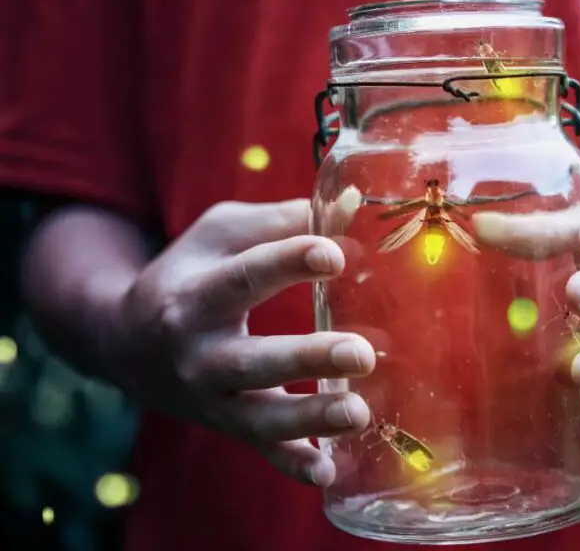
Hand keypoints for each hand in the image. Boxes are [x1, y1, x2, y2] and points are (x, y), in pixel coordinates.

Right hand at [113, 200, 374, 485]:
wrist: (123, 338)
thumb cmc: (191, 273)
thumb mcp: (221, 235)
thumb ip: (283, 221)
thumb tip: (351, 203)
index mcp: (195, 294)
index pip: (244, 277)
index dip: (288, 262)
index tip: (334, 253)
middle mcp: (197, 352)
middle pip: (251, 361)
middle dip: (307, 359)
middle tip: (361, 354)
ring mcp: (208, 397)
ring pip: (257, 417)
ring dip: (309, 419)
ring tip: (359, 412)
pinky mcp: (224, 424)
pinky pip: (258, 451)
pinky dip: (290, 465)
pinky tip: (327, 469)